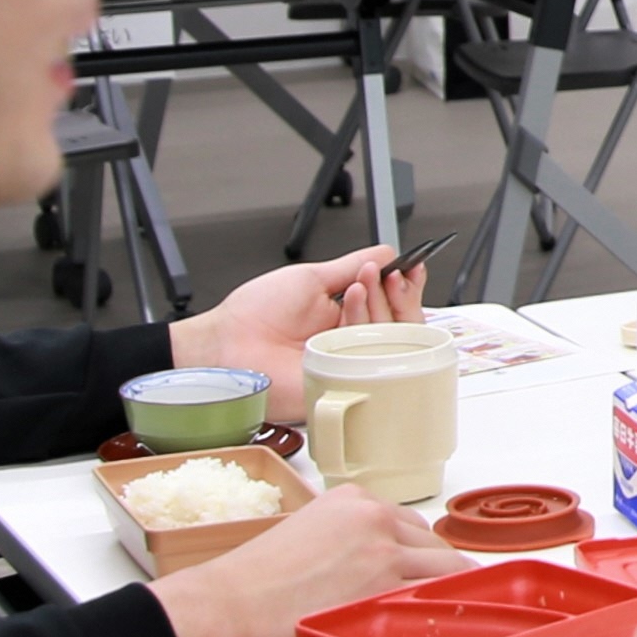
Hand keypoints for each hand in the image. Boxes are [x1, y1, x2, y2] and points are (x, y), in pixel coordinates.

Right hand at [149, 481, 473, 636]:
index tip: (414, 575)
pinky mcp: (386, 589)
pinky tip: (441, 626)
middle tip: (427, 602)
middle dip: (434, 573)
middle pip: (434, 545)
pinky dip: (443, 611)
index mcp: (352, 500)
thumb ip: (346, 539)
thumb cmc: (253, 583)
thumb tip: (370, 563)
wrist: (228, 608)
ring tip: (441, 617)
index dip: (416, 555)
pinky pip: (437, 597)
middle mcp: (373, 518)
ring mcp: (384, 552)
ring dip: (446, 593)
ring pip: (448, 569)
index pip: (410, 524)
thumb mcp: (305, 535)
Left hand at [172, 246, 434, 422]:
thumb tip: (386, 254)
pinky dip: (367, 331)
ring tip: (359, 286)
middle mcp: (350, 340)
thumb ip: (350, 267)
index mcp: (344, 314)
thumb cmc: (255, 314)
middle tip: (386, 276)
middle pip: (400, 323)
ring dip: (379, 306)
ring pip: (391, 340)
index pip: (388, 302)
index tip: (410, 267)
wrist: (226, 345)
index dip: (404, 286)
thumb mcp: (310, 278)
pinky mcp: (343, 383)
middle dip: (398, 294)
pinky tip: (353, 310)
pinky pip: (374, 365)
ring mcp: (348, 362)